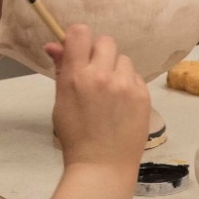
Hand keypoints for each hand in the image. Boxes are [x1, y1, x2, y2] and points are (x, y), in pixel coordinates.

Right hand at [44, 25, 150, 170]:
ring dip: (116, 69)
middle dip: (99, 53)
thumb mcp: (61, 101)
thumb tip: (54, 45)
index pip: (80, 33)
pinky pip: (136, 77)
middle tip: (96, 73)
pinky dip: (128, 85)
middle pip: (106, 41)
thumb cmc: (75, 136)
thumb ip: (61, 69)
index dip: (79, 37)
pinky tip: (122, 104)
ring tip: (110, 92)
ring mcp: (126, 85)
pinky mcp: (143, 95)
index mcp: (77, 77)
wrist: (102, 165)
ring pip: (123, 59)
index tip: (79, 49)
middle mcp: (103, 76)